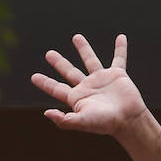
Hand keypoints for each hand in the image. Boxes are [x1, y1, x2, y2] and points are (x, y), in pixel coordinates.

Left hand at [30, 33, 146, 136]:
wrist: (128, 121)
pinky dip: (120, 48)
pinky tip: (120, 37)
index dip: (45, 83)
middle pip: (69, 72)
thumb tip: (46, 113)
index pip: (57, 88)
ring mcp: (102, 80)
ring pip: (90, 60)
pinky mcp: (118, 75)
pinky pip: (119, 58)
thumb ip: (64, 120)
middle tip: (48, 53)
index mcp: (77, 98)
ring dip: (83, 48)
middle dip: (59, 62)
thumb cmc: (105, 123)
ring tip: (76, 36)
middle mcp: (87, 87)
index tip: (33, 77)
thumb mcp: (82, 122)